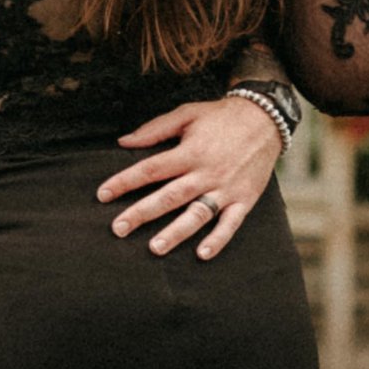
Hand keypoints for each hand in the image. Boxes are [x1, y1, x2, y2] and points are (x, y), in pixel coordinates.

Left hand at [99, 92, 285, 261]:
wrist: (266, 118)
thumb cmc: (220, 116)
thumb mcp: (187, 113)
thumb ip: (155, 129)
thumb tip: (123, 142)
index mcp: (190, 151)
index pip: (151, 169)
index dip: (125, 181)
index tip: (102, 194)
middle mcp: (207, 172)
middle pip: (170, 196)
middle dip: (142, 213)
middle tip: (118, 229)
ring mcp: (226, 188)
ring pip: (197, 214)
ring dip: (176, 232)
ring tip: (155, 248)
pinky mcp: (244, 199)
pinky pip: (231, 223)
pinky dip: (218, 240)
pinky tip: (202, 254)